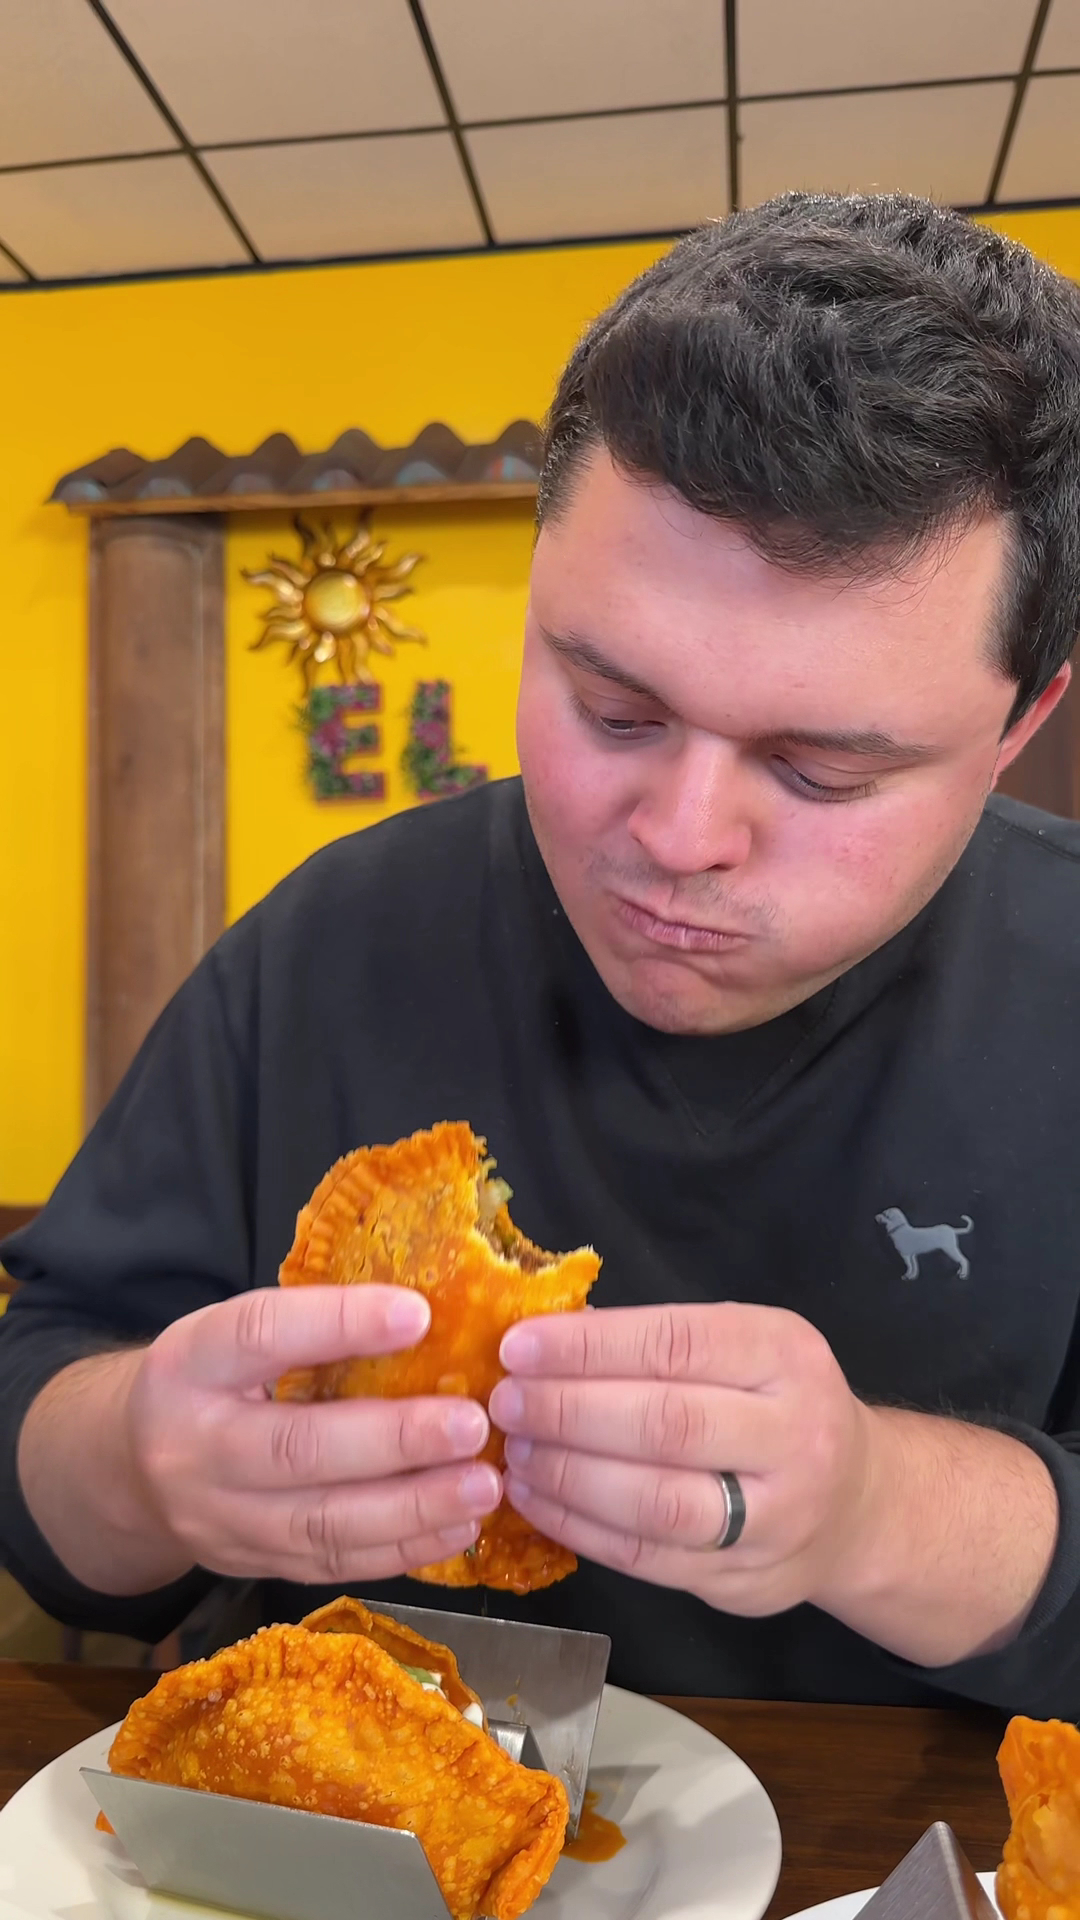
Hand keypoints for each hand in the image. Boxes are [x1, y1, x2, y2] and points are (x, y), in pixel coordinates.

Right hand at [124, 1286, 500, 1584]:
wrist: (131, 1465)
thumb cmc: (212, 1379)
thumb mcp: (232, 1333)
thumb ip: (309, 1326)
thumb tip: (429, 1312)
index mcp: (191, 1363)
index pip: (260, 1334)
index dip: (339, 1324)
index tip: (418, 1314)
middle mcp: (194, 1447)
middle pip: (296, 1449)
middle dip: (395, 1441)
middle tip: (472, 1425)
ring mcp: (219, 1519)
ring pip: (321, 1524)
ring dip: (414, 1509)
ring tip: (484, 1487)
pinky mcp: (251, 1565)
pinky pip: (333, 1565)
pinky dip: (403, 1550)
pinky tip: (458, 1528)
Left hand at [489, 1302, 876, 1616]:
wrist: (858, 1505)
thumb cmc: (776, 1407)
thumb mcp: (747, 1349)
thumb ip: (662, 1345)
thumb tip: (544, 1341)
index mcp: (786, 1355)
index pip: (677, 1344)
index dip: (591, 1347)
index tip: (519, 1346)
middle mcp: (794, 1435)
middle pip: (666, 1424)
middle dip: (569, 1412)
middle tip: (505, 1402)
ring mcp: (776, 1517)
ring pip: (657, 1502)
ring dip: (569, 1476)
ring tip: (515, 1453)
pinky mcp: (744, 1580)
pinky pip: (647, 1558)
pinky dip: (580, 1528)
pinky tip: (536, 1501)